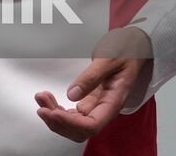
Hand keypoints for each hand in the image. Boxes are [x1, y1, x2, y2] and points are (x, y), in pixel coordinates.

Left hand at [34, 26, 153, 141]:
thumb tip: (71, 96)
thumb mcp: (108, 59)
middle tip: (41, 105)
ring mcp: (97, 106)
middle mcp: (105, 108)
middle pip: (80, 129)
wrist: (134, 46)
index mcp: (113, 101)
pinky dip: (58, 109)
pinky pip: (72, 113)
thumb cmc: (126, 51)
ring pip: (74, 123)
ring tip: (41, 98)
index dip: (70, 124)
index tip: (52, 113)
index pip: (91, 125)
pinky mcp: (90, 100)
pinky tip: (48, 100)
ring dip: (55, 116)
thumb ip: (91, 77)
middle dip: (58, 122)